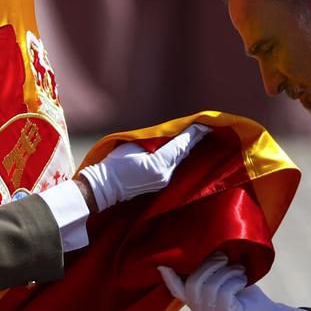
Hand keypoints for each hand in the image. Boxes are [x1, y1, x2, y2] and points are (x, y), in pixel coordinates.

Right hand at [76, 123, 211, 211]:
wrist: (104, 187)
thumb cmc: (115, 164)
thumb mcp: (134, 146)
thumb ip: (155, 141)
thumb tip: (170, 136)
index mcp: (159, 164)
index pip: (181, 145)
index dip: (193, 133)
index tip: (204, 123)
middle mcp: (166, 175)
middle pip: (184, 153)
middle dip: (195, 140)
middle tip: (206, 127)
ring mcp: (164, 181)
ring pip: (180, 161)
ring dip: (187, 148)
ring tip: (198, 136)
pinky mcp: (160, 184)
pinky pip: (174, 167)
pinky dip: (179, 157)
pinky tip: (184, 150)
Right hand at [158, 253, 299, 310]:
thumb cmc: (246, 296)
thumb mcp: (225, 283)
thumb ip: (211, 273)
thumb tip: (204, 250)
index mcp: (197, 304)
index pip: (177, 291)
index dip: (169, 278)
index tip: (162, 264)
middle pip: (193, 282)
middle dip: (209, 264)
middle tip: (225, 257)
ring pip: (210, 285)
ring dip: (227, 271)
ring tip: (239, 270)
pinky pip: (225, 291)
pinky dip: (235, 280)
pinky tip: (243, 280)